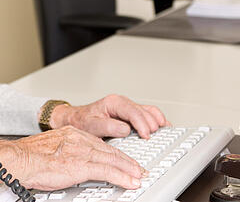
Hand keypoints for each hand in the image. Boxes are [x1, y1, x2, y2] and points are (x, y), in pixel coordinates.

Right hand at [0, 126, 144, 189]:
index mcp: (72, 133)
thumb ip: (65, 152)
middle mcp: (79, 139)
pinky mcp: (81, 165)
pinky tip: (130, 181)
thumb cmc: (28, 158)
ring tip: (138, 176)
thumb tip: (71, 164)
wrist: (18, 160)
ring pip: (113, 159)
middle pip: (110, 150)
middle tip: (137, 168)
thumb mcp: (51, 149)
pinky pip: (107, 171)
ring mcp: (81, 151)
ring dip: (129, 169)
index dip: (114, 153)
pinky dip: (121, 177)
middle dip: (126, 160)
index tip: (123, 160)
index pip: (99, 143)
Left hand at [50, 94, 168, 138]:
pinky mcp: (131, 115)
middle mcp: (122, 103)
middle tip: (153, 137)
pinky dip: (156, 120)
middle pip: (144, 111)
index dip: (141, 123)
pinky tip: (162, 127)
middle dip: (151, 124)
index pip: (133, 111)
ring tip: (163, 132)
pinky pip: (148, 114)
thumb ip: (108, 126)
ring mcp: (127, 108)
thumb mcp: (91, 125)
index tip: (146, 135)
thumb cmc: (82, 122)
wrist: (76, 120)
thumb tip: (125, 129)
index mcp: (114, 103)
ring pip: (149, 111)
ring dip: (157, 121)